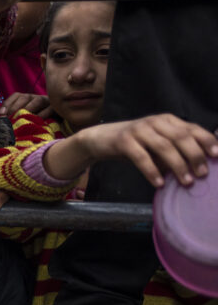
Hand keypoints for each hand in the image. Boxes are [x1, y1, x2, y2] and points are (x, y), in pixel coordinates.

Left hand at [0, 92, 52, 118]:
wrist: (60, 123)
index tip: (1, 114)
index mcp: (28, 99)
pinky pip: (50, 109)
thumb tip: (3, 121)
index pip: (16, 96)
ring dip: (28, 109)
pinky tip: (36, 122)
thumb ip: (14, 118)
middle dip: (15, 107)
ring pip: (37, 101)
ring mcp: (48, 102)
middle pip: (25, 97)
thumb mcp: (25, 120)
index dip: (7, 103)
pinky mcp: (57, 109)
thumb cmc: (37, 123)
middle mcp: (36, 98)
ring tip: (21, 119)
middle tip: (9, 119)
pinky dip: (42, 115)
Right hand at [68, 114, 217, 187]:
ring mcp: (139, 130)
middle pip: (181, 137)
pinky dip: (152, 171)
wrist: (99, 139)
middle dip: (194, 156)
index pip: (192, 129)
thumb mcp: (156, 143)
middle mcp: (155, 122)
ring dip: (177, 165)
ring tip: (186, 182)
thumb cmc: (134, 144)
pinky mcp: (124, 141)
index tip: (217, 155)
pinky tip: (159, 183)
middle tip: (202, 174)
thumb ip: (174, 151)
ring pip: (164, 147)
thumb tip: (195, 169)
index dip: (207, 141)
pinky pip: (141, 157)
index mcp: (168, 120)